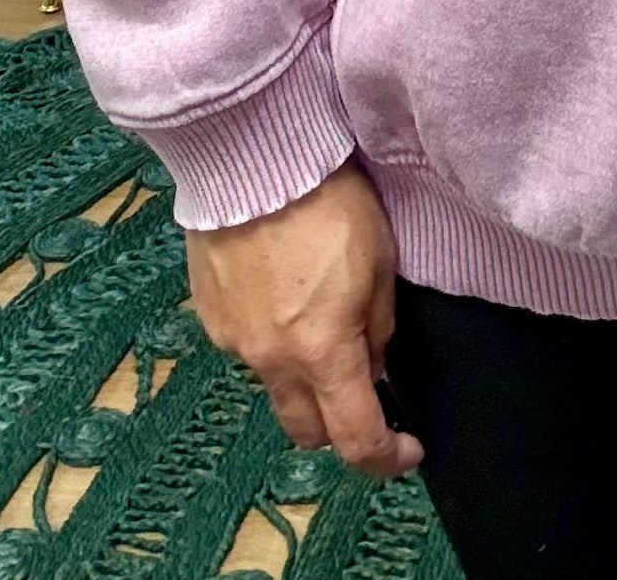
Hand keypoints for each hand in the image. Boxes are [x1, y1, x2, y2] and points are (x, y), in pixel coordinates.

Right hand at [184, 155, 424, 480]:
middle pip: (306, 431)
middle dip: (338, 425)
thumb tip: (373, 366)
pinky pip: (246, 349)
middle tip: (362, 389)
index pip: (355, 439)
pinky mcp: (209, 317)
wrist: (255, 159)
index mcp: (322, 352)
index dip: (387, 456)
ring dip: (301, 378)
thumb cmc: (331, 202)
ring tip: (317, 321)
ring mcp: (234, 342)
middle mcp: (272, 361)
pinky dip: (270, 340)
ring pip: (275, 389)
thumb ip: (378, 328)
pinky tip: (280, 293)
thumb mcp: (381, 262)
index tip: (407, 448)